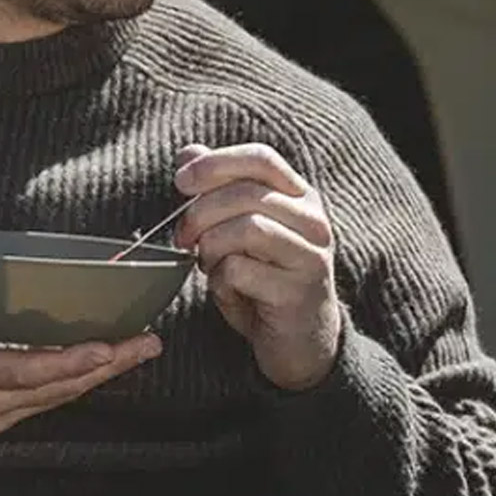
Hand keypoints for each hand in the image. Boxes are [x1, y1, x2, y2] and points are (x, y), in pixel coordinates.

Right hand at [0, 248, 160, 460]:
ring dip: (100, 375)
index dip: (67, 362)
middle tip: (148, 343)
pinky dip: (75, 382)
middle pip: (58, 386)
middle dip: (107, 366)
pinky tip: (99, 368)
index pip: (25, 371)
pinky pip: (45, 401)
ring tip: (137, 350)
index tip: (105, 350)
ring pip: (58, 396)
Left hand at [173, 142, 343, 390]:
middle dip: (200, 213)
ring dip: (211, 247)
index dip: (216, 163)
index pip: (261, 158)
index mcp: (301, 198)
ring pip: (246, 228)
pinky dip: (221, 280)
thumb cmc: (266, 282)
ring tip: (208, 264)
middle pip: (246, 193)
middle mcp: (313, 222)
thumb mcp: (240, 232)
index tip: (181, 182)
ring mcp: (311, 256)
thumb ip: (219, 192)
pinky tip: (228, 291)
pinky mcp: (298, 291)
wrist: (302, 343)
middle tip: (183, 238)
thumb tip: (189, 153)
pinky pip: (242, 270)